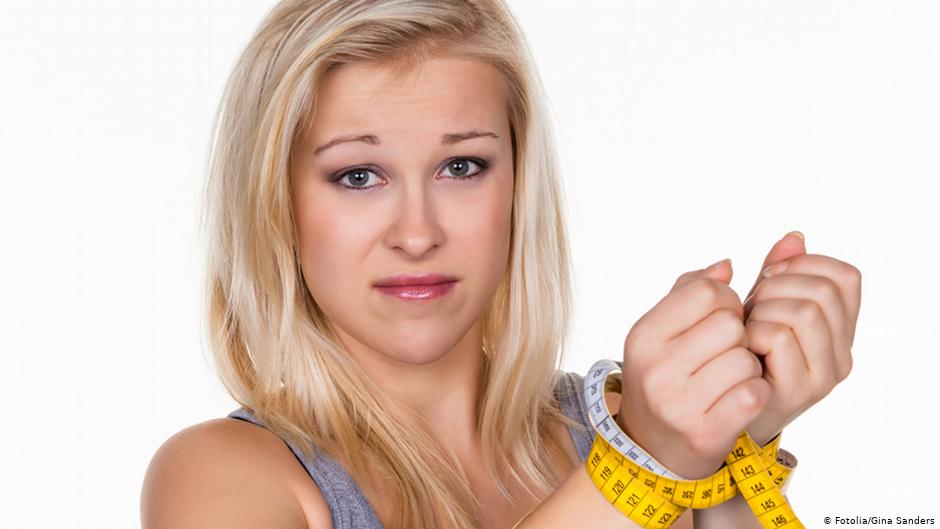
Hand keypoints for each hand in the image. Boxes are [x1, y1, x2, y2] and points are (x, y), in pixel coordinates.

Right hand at [619, 258, 769, 478]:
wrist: (651, 447)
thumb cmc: (665, 377)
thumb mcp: (661, 332)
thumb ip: (690, 292)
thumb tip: (726, 265)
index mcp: (643, 336)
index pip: (706, 291)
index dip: (726, 301)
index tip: (720, 319)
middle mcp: (655, 369)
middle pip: (731, 324)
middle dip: (739, 336)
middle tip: (727, 352)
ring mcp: (678, 404)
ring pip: (746, 360)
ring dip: (749, 367)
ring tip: (730, 378)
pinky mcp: (705, 434)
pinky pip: (754, 394)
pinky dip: (755, 394)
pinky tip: (739, 399)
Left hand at [741, 231, 861, 445]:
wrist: (718, 408)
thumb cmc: (739, 352)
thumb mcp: (759, 305)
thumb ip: (778, 272)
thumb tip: (794, 237)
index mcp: (839, 328)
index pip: (846, 277)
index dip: (804, 265)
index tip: (770, 275)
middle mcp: (841, 353)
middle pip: (823, 291)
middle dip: (776, 287)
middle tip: (752, 307)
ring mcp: (823, 376)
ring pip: (803, 311)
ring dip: (762, 311)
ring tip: (747, 330)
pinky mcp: (798, 391)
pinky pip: (778, 337)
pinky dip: (751, 333)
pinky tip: (743, 350)